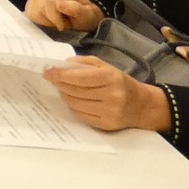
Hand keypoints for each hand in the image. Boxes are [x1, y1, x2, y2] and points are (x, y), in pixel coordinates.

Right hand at [26, 0, 103, 32]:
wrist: (83, 15)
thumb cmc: (87, 16)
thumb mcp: (88, 15)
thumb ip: (76, 9)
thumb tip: (59, 4)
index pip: (51, 1)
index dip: (54, 18)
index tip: (62, 26)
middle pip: (41, 5)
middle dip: (51, 19)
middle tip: (61, 23)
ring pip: (34, 8)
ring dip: (45, 19)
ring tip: (56, 19)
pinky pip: (30, 10)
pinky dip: (38, 18)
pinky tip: (48, 17)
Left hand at [43, 56, 171, 131]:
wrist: (141, 105)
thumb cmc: (120, 82)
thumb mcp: (105, 66)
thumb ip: (83, 63)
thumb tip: (61, 65)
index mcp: (111, 78)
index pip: (80, 78)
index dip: (61, 75)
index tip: (47, 73)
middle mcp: (112, 96)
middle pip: (75, 91)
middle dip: (60, 84)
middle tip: (52, 79)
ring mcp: (109, 112)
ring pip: (75, 104)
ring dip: (65, 95)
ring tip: (62, 89)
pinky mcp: (106, 125)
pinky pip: (81, 115)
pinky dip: (73, 106)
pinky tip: (73, 100)